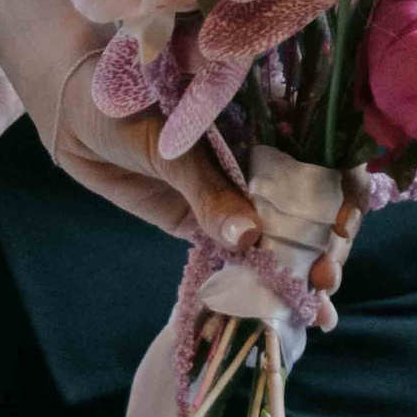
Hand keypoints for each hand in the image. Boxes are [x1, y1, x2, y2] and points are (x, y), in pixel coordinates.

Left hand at [50, 66, 361, 320]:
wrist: (72, 114)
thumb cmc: (122, 101)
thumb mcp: (168, 141)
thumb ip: (207, 188)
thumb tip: (250, 240)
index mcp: (267, 117)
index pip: (325, 154)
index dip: (344, 189)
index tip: (344, 222)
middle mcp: (262, 157)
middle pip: (315, 205)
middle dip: (328, 244)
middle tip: (326, 275)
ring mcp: (238, 193)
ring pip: (287, 237)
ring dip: (309, 272)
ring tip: (320, 308)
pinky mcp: (208, 223)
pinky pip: (245, 257)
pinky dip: (267, 285)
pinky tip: (293, 315)